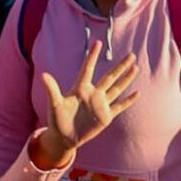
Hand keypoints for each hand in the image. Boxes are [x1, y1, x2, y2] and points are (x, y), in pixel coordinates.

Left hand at [34, 47, 139, 166]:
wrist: (64, 138)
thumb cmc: (57, 119)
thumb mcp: (54, 104)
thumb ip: (52, 89)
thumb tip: (43, 75)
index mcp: (80, 88)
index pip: (88, 69)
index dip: (93, 56)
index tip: (98, 42)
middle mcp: (92, 94)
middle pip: (109, 77)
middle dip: (120, 66)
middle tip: (131, 55)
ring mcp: (100, 105)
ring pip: (116, 88)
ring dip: (126, 79)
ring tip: (135, 68)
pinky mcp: (105, 116)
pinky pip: (119, 106)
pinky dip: (128, 101)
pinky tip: (137, 93)